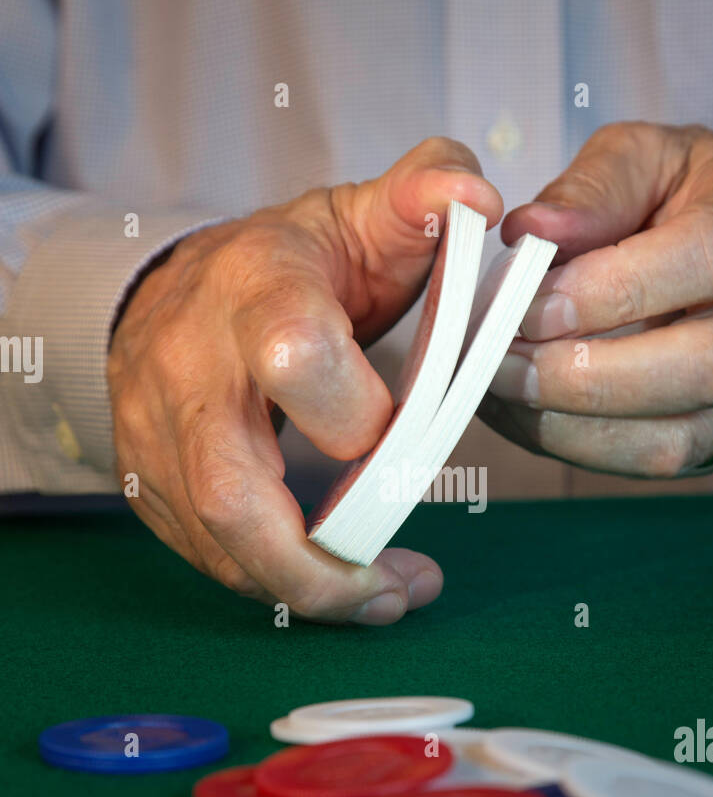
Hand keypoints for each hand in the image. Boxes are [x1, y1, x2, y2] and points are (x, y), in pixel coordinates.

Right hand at [108, 138, 501, 621]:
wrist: (176, 289)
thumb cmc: (289, 264)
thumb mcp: (355, 216)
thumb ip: (421, 198)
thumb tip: (479, 197)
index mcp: (253, 290)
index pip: (294, 354)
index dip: (359, 414)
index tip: (402, 433)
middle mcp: (189, 367)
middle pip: (232, 487)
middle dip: (319, 561)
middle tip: (396, 592)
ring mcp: (157, 434)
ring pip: (217, 540)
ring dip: (308, 591)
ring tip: (383, 600)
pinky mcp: (149, 483)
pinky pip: (209, 556)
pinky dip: (278, 584)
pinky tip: (335, 583)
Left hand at [484, 122, 712, 475]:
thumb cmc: (695, 197)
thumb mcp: (650, 157)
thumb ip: (593, 188)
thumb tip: (529, 230)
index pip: (704, 260)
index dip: (607, 290)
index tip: (526, 302)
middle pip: (701, 367)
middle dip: (585, 375)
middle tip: (499, 361)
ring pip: (678, 436)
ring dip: (573, 424)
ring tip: (500, 390)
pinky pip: (655, 462)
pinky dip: (579, 447)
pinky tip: (525, 414)